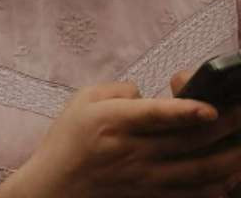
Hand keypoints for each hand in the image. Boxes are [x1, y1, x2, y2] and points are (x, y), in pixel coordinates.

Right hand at [10, 82, 240, 197]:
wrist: (56, 186)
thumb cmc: (67, 139)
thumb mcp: (81, 100)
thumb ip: (115, 90)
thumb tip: (144, 92)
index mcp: (113, 122)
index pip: (155, 116)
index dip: (184, 112)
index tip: (212, 107)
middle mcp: (133, 151)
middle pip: (185, 141)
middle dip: (221, 128)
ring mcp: (145, 177)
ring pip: (196, 171)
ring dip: (226, 159)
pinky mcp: (151, 195)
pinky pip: (191, 193)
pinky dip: (215, 186)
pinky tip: (228, 176)